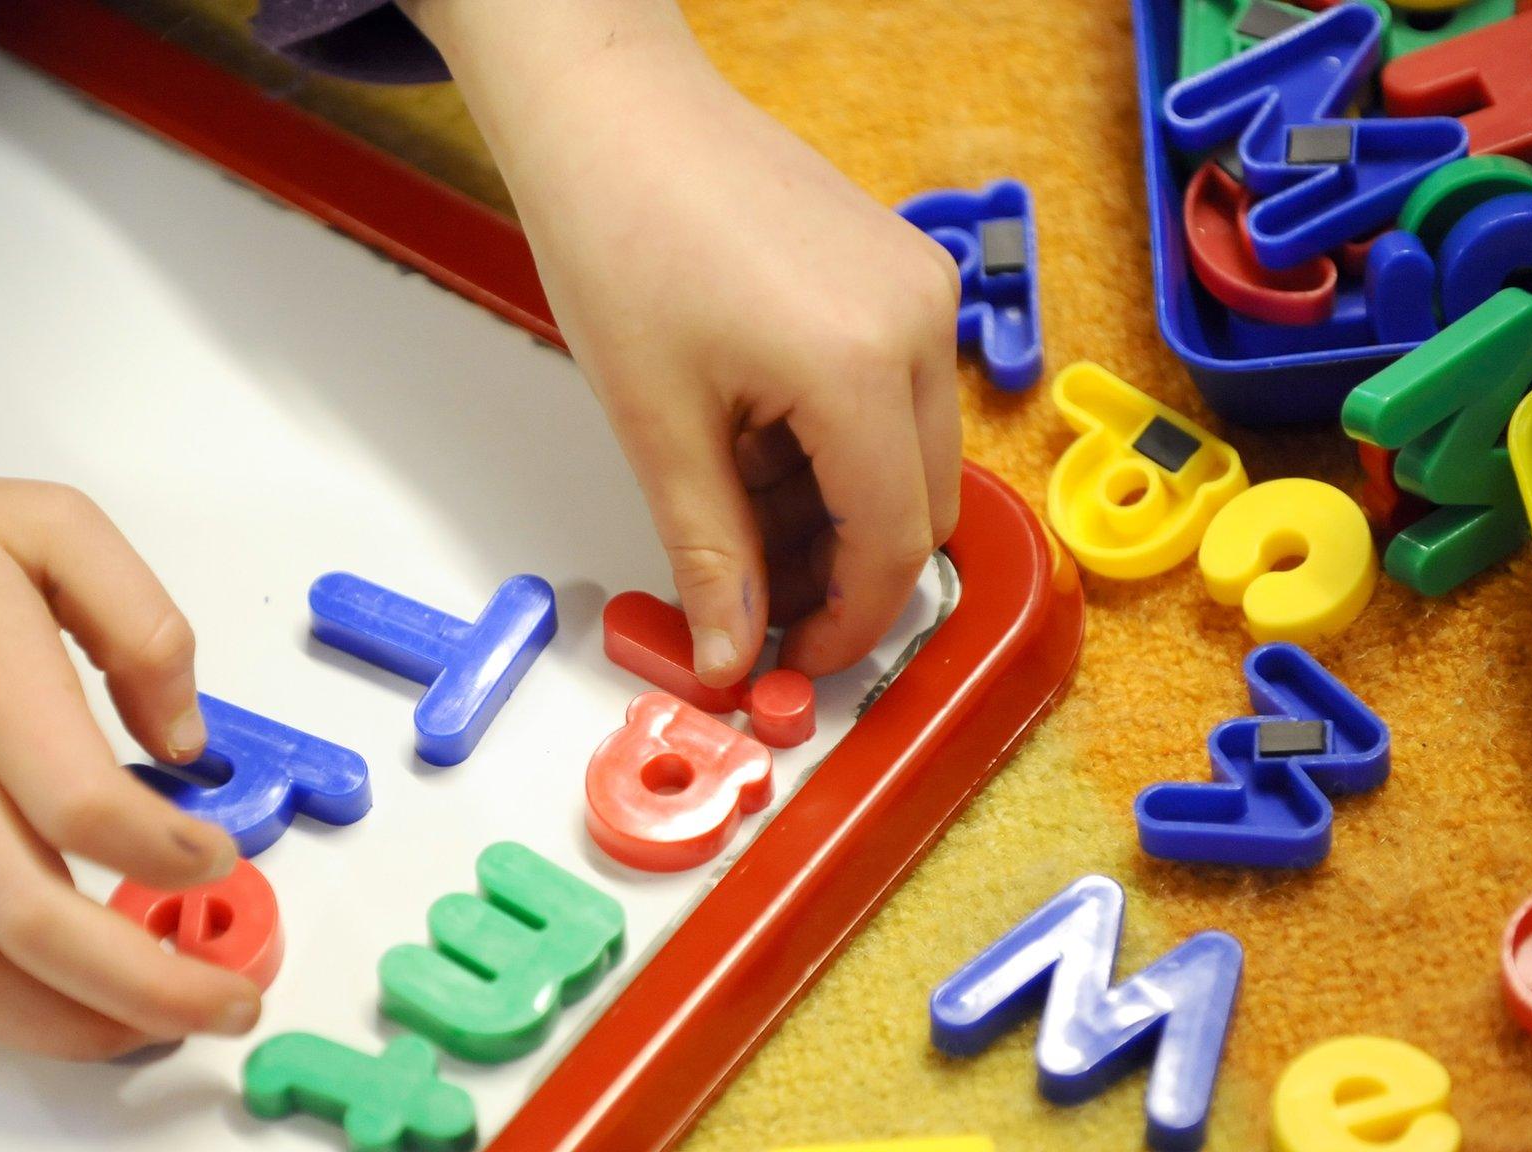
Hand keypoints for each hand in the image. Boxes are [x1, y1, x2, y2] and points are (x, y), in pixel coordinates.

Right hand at [0, 373, 254, 1059]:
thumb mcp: (47, 524)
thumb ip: (142, 622)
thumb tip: (186, 740)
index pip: (87, 809)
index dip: (169, 856)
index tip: (218, 859)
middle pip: (39, 923)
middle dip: (153, 985)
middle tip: (230, 1002)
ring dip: (71, 1026)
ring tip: (148, 1026)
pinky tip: (37, 1003)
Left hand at [404, 0, 961, 684]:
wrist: (611, 112)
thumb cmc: (619, 232)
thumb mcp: (656, 424)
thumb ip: (709, 551)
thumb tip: (731, 652)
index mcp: (859, 364)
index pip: (892, 543)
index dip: (845, 623)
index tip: (791, 659)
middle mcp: (916, 321)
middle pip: (919, 504)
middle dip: (842, 570)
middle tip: (753, 597)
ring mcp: (916, 287)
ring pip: (909, 453)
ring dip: (835, 507)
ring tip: (731, 505)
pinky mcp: (898, 269)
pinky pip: (893, 390)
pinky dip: (835, 442)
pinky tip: (754, 440)